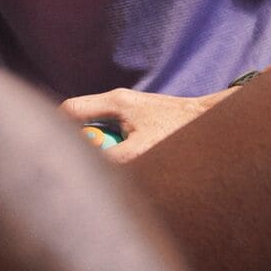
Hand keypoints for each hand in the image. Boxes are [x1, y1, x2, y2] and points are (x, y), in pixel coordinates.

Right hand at [59, 86, 228, 162]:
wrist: (214, 121)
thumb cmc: (180, 130)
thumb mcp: (142, 149)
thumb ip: (112, 158)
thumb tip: (89, 170)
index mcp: (114, 101)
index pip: (70, 110)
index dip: (57, 128)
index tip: (56, 148)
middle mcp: (118, 100)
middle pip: (82, 120)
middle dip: (85, 141)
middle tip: (96, 158)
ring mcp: (128, 107)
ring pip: (99, 128)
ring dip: (105, 145)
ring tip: (123, 157)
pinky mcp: (139, 117)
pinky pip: (115, 132)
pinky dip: (119, 145)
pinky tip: (136, 152)